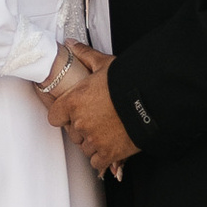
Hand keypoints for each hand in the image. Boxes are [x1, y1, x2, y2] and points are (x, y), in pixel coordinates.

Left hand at [43, 43, 135, 178]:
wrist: (151, 101)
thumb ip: (84, 55)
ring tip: (107, 132)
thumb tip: (70, 44)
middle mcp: (80, 123)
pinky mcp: (109, 153)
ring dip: (93, 142)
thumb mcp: (104, 64)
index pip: (55, 116)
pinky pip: (97, 162)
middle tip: (97, 120)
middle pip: (72, 133)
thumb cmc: (128, 82)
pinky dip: (103, 157)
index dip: (63, 115)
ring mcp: (94, 140)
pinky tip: (111, 147)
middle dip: (82, 128)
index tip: (72, 113)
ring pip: (85, 147)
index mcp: (74, 102)